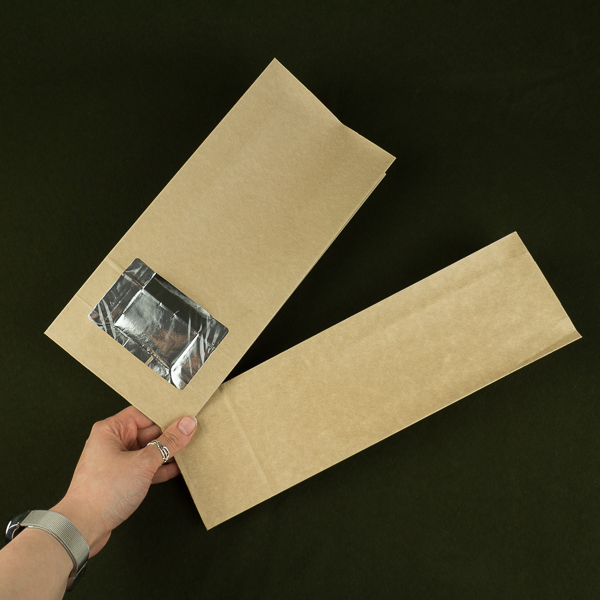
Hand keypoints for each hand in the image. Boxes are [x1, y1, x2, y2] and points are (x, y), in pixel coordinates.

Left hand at [51, 406, 196, 556]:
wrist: (83, 527)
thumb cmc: (102, 492)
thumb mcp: (143, 463)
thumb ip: (168, 442)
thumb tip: (186, 425)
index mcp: (111, 430)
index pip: (144, 413)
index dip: (165, 413)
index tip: (185, 415)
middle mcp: (112, 442)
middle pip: (148, 431)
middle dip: (169, 434)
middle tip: (192, 433)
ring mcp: (117, 461)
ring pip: (148, 450)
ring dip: (167, 452)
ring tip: (189, 449)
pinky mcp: (121, 478)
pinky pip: (145, 467)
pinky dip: (160, 468)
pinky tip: (176, 468)